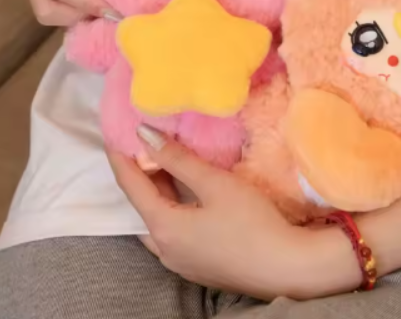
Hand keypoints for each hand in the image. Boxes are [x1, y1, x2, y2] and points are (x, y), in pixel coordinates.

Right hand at [20, 0, 123, 26]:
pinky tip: (106, 9)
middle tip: (115, 15)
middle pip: (46, 6)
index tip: (113, 9)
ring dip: (80, 18)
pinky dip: (81, 15)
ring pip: (51, 11)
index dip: (83, 1)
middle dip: (79, 16)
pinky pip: (62, 7)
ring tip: (112, 13)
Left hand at [108, 127, 360, 300]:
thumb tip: (145, 135)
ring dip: (157, 192)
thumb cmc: (251, 222)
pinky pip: (172, 232)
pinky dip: (171, 208)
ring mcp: (180, 261)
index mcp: (162, 228)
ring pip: (157, 220)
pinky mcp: (198, 265)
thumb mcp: (214, 183)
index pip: (131, 186)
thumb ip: (178, 159)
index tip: (115, 133)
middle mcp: (163, 249)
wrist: (285, 268)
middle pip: (142, 205)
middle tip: (144, 143)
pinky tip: (186, 196)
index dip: (121, 157)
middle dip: (140, 173)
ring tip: (164, 164)